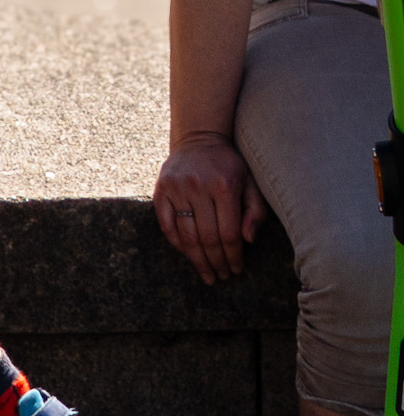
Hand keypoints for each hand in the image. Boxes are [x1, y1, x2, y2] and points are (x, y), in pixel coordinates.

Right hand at [153, 133, 267, 283]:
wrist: (199, 139)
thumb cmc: (230, 165)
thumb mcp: (251, 182)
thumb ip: (255, 210)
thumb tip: (248, 240)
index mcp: (224, 186)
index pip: (229, 232)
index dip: (233, 256)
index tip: (236, 269)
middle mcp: (198, 187)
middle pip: (207, 238)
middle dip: (216, 262)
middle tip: (221, 277)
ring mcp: (176, 189)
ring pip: (186, 235)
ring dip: (197, 259)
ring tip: (207, 274)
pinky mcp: (160, 190)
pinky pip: (167, 225)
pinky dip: (177, 244)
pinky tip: (188, 255)